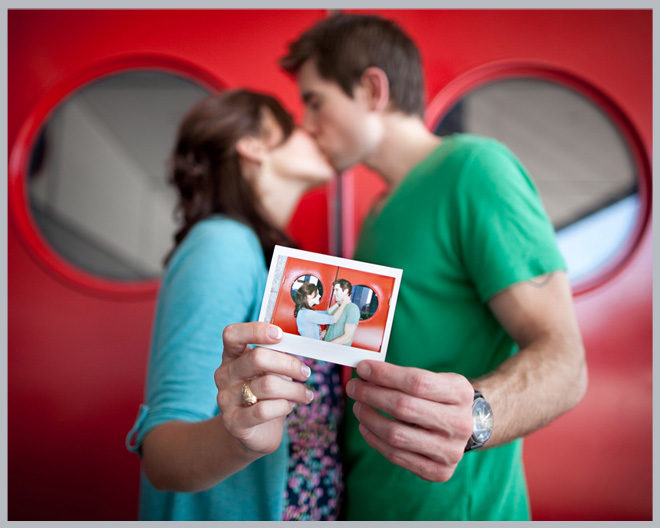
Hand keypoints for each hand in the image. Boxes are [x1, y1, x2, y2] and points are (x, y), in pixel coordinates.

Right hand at [215, 322, 313, 455]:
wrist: (253, 433)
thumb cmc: (266, 394)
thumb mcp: (270, 371)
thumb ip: (278, 356)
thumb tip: (301, 343)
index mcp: (232, 356)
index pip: (233, 334)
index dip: (256, 330)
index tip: (280, 334)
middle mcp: (225, 375)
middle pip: (257, 358)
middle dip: (289, 364)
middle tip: (305, 372)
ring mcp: (226, 399)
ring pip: (267, 385)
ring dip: (294, 389)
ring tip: (305, 394)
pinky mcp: (234, 422)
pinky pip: (264, 410)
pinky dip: (284, 406)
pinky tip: (290, 406)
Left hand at [346, 360, 474, 481]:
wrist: (469, 428)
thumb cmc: (441, 398)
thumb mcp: (435, 380)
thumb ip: (402, 376)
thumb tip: (364, 372)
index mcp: (461, 393)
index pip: (417, 382)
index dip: (385, 375)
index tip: (362, 368)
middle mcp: (460, 423)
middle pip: (404, 407)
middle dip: (371, 394)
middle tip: (353, 387)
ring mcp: (450, 451)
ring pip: (396, 434)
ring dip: (369, 418)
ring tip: (358, 406)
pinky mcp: (439, 472)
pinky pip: (396, 456)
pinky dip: (374, 439)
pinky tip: (366, 426)